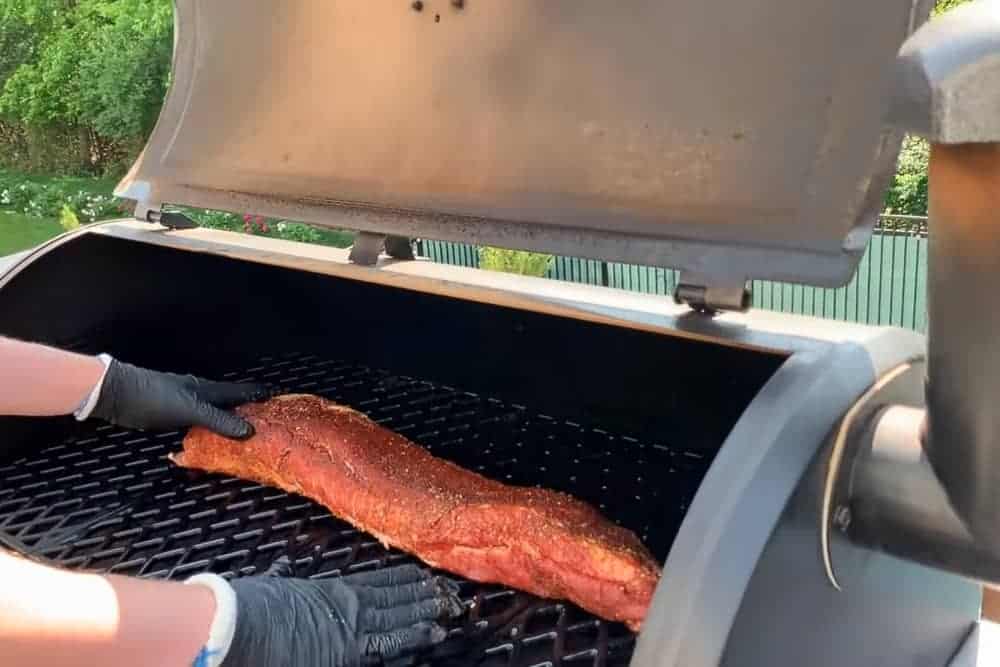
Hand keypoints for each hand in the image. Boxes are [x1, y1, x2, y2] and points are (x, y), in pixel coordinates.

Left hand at [89, 359, 271, 438]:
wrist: (117, 394)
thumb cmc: (153, 397)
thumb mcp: (190, 411)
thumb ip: (218, 421)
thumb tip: (249, 431)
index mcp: (207, 389)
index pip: (240, 391)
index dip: (258, 393)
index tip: (276, 395)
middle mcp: (198, 394)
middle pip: (228, 401)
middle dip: (246, 408)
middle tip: (263, 418)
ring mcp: (184, 403)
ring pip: (213, 411)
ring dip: (227, 419)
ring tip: (241, 430)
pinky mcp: (170, 414)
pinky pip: (198, 422)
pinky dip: (208, 429)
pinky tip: (208, 437)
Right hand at [222, 564, 462, 665]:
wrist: (239, 625)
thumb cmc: (249, 607)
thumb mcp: (273, 585)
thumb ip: (286, 577)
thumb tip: (286, 567)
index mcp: (333, 590)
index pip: (379, 582)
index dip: (404, 580)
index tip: (424, 576)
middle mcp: (349, 604)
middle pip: (397, 597)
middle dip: (425, 595)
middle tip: (450, 592)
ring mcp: (354, 626)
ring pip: (402, 616)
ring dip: (429, 611)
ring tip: (452, 607)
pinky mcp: (351, 649)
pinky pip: (392, 642)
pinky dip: (416, 636)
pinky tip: (436, 632)